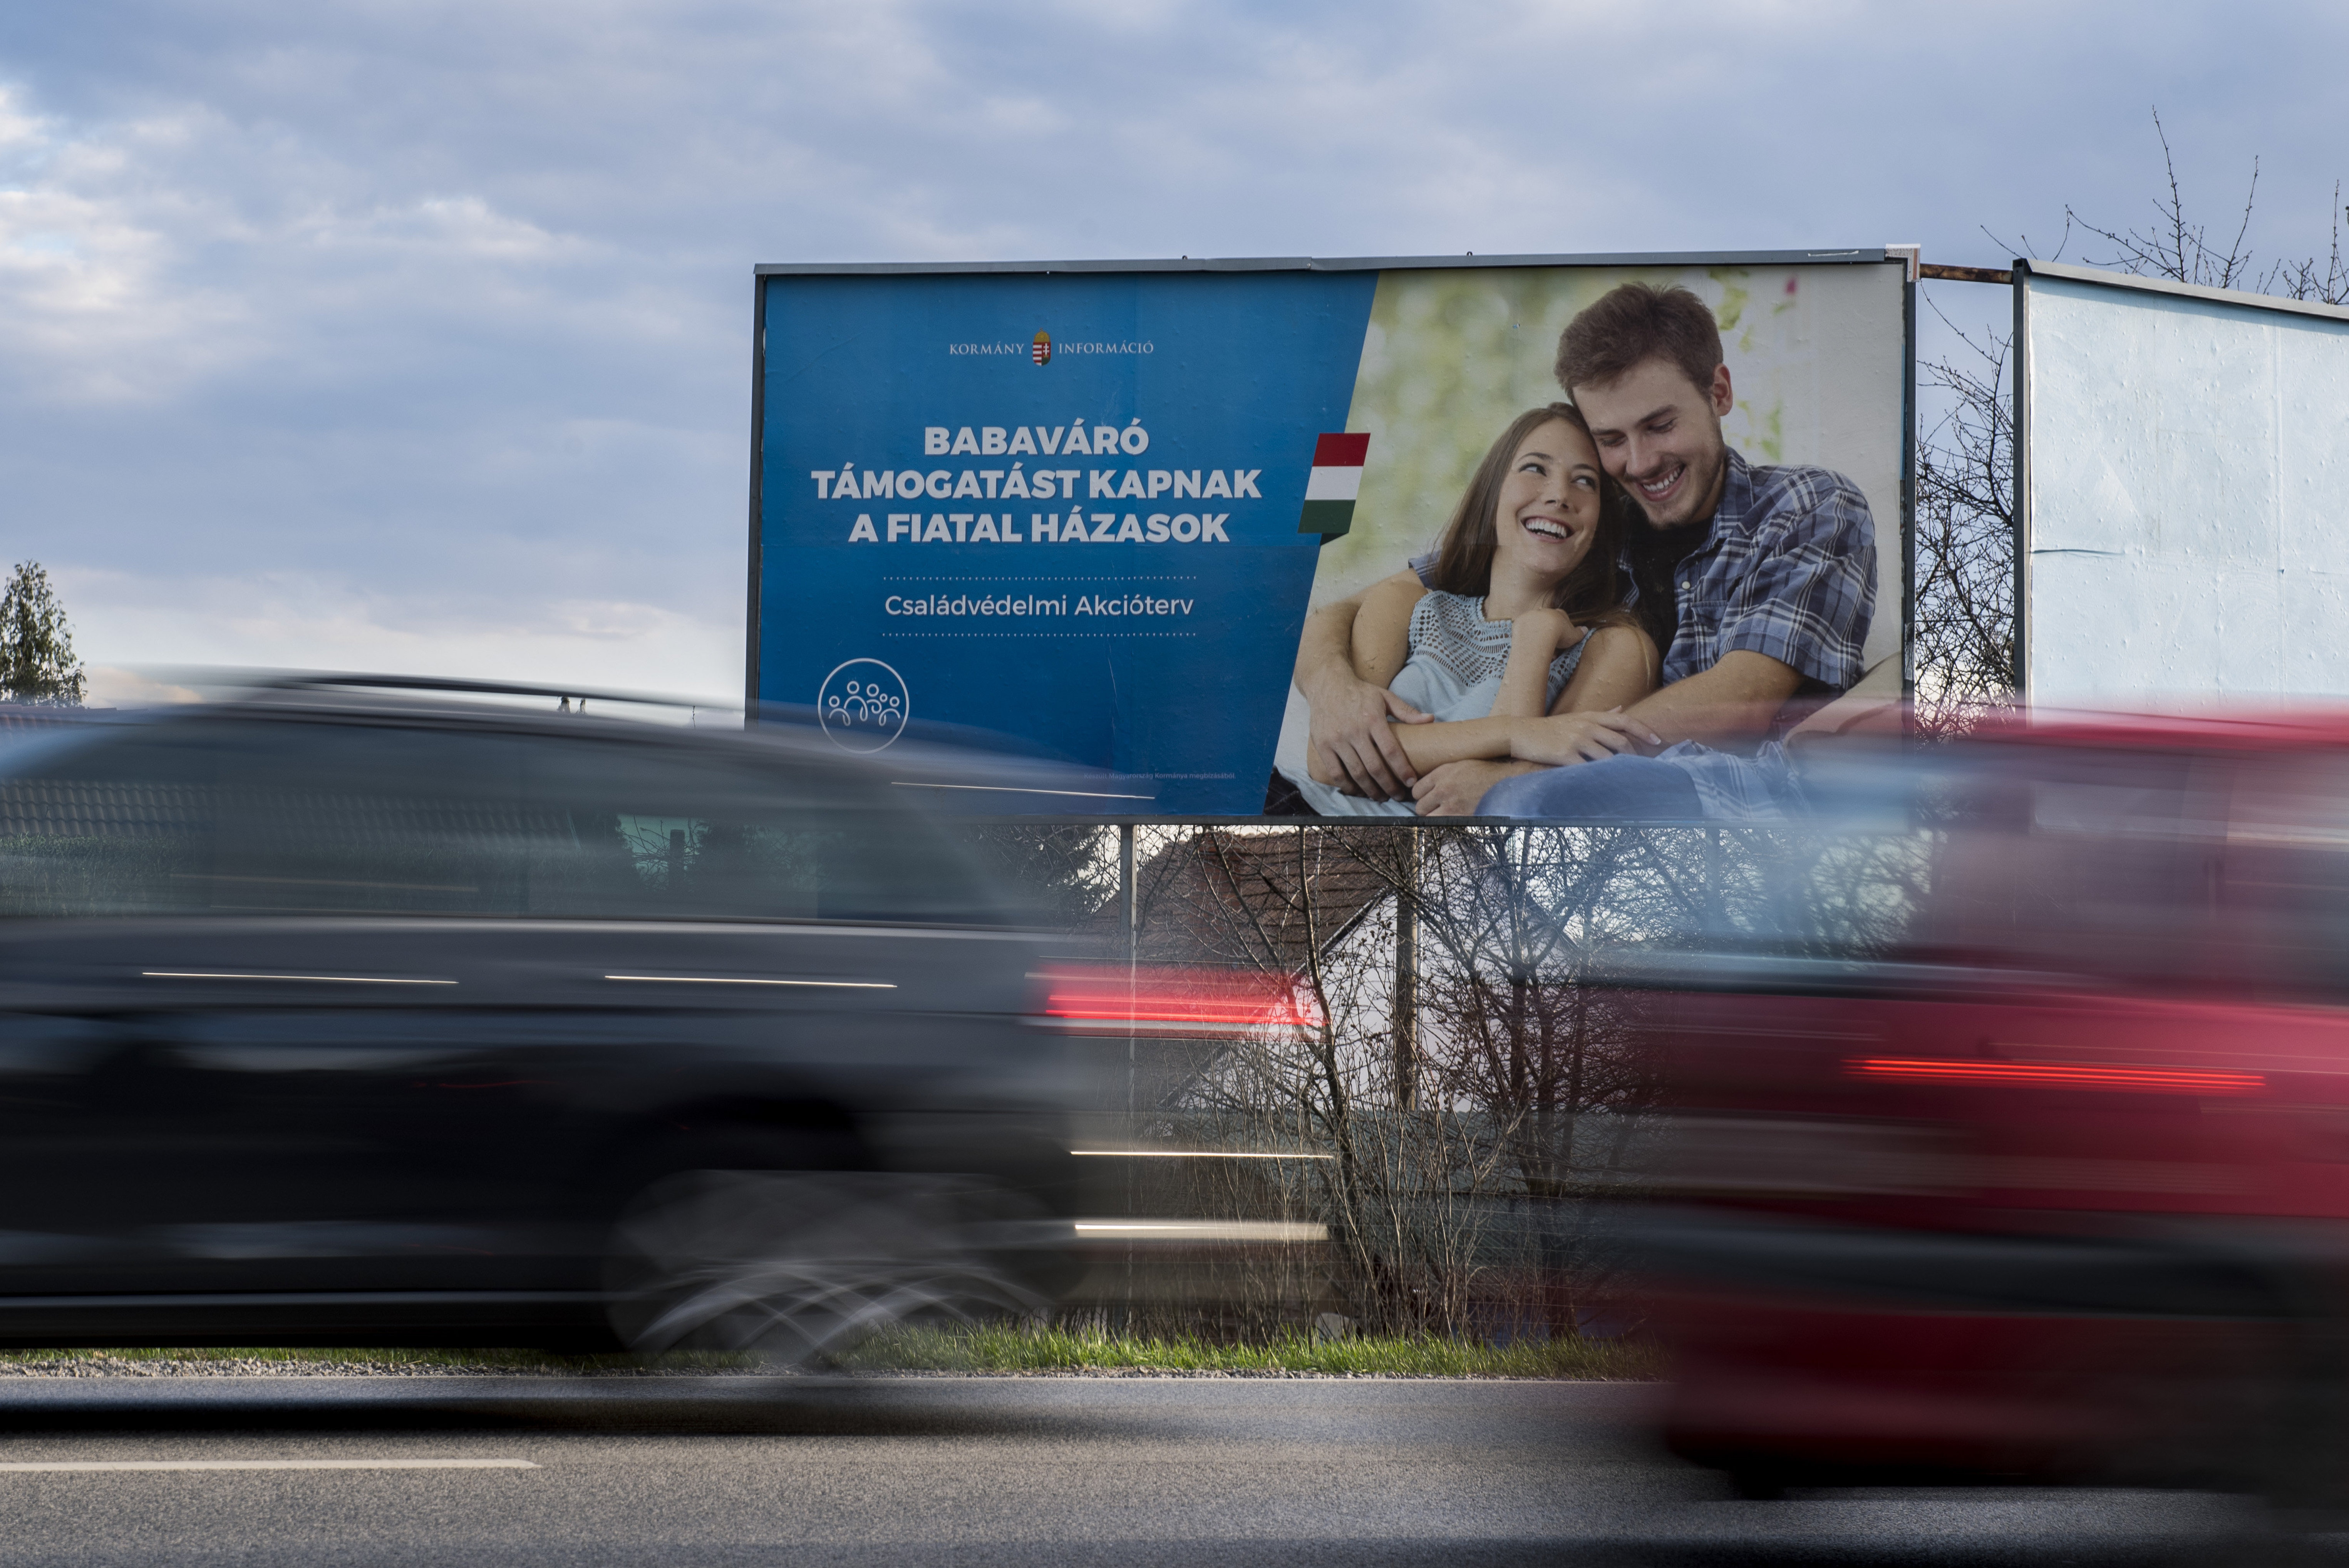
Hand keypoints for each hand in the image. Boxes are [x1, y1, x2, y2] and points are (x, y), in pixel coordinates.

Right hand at [1306, 676, 1430, 799]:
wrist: (1327, 685)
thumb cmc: (1360, 693)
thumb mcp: (1385, 697)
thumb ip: (1406, 711)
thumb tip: (1430, 719)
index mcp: (1372, 719)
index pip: (1391, 751)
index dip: (1402, 770)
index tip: (1410, 782)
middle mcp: (1354, 731)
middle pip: (1374, 767)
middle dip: (1389, 786)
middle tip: (1398, 796)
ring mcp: (1336, 740)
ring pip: (1356, 773)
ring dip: (1370, 790)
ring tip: (1381, 796)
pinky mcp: (1322, 746)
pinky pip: (1336, 773)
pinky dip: (1347, 786)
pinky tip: (1358, 791)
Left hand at [1412, 759, 1533, 816]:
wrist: (1505, 783)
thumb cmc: (1485, 773)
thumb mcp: (1460, 765)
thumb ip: (1442, 774)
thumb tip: (1428, 784)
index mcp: (1442, 773)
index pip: (1416, 789)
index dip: (1421, 795)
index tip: (1426, 797)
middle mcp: (1443, 788)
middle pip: (1419, 805)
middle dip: (1425, 807)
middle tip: (1434, 807)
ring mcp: (1451, 805)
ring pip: (1427, 817)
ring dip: (1433, 817)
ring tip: (1442, 814)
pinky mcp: (1460, 817)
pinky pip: (1441, 824)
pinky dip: (1443, 823)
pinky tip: (1450, 819)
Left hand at [1507, 607, 1576, 654]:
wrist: (1540, 632)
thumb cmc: (1559, 634)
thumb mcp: (1573, 635)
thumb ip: (1579, 632)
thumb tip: (1586, 630)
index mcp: (1558, 614)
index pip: (1561, 617)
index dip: (1561, 627)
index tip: (1561, 636)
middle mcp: (1545, 612)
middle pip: (1547, 620)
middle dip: (1548, 630)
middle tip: (1549, 643)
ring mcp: (1531, 615)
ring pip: (1534, 623)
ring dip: (1536, 632)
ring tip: (1538, 646)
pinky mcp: (1520, 621)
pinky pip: (1523, 628)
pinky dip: (1525, 635)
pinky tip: (1527, 643)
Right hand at [1511, 707, 1662, 766]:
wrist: (1520, 733)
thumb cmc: (1549, 727)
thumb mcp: (1576, 717)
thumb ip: (1600, 715)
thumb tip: (1621, 709)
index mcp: (1590, 716)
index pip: (1624, 720)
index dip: (1643, 730)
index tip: (1658, 741)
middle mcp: (1586, 726)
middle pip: (1620, 740)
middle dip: (1633, 756)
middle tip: (1640, 767)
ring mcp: (1575, 740)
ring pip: (1607, 756)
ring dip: (1617, 769)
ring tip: (1624, 779)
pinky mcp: (1564, 755)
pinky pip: (1586, 768)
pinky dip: (1597, 777)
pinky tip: (1602, 784)